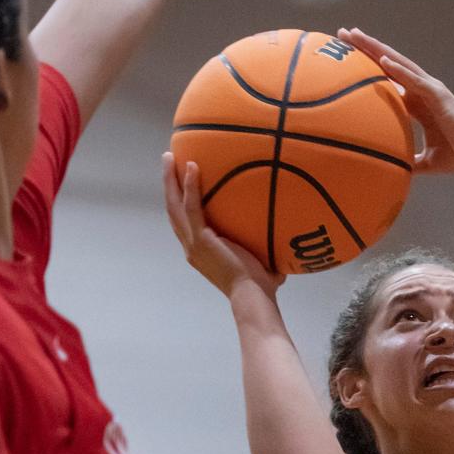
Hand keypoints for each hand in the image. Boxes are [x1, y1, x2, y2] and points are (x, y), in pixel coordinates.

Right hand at [162, 153, 283, 299]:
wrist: (253, 296)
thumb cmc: (261, 287)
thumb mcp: (259, 263)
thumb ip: (265, 252)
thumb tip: (285, 243)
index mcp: (199, 252)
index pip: (183, 223)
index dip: (179, 202)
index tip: (179, 183)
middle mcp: (191, 247)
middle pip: (172, 210)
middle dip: (168, 185)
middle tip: (168, 161)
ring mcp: (193, 244)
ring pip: (174, 206)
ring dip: (171, 180)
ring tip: (169, 157)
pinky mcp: (201, 239)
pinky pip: (192, 207)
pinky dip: (191, 186)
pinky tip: (193, 166)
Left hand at [337, 27, 453, 175]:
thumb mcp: (425, 160)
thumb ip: (408, 161)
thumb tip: (392, 172)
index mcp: (417, 103)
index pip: (388, 79)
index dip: (368, 66)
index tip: (347, 57)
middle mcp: (422, 91)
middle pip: (390, 63)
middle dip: (367, 47)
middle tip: (343, 33)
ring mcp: (431, 90)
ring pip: (399, 64)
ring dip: (377, 49)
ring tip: (355, 35)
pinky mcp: (439, 96)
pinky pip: (415, 80)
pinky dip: (399, 70)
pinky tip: (382, 60)